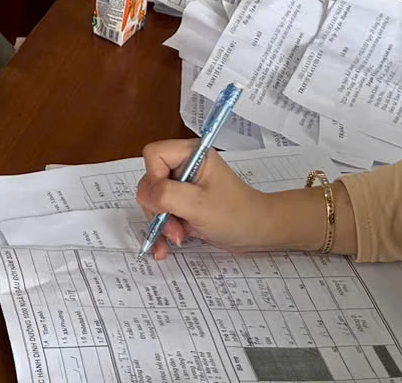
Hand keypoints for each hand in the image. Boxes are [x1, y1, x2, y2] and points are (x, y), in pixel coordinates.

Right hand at [134, 141, 309, 258]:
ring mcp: (183, 185)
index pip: (154, 155)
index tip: (165, 203)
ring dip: (161, 224)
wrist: (257, 232)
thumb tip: (144, 194)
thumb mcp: (199, 205)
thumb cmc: (236, 214)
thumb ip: (167, 195)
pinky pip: (162, 214)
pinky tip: (165, 247)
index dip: (153, 179)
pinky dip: (162, 231)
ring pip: (154, 201)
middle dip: (158, 209)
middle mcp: (184, 165)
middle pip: (151, 181)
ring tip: (178, 239)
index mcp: (190, 153)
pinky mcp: (183, 203)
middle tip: (175, 230)